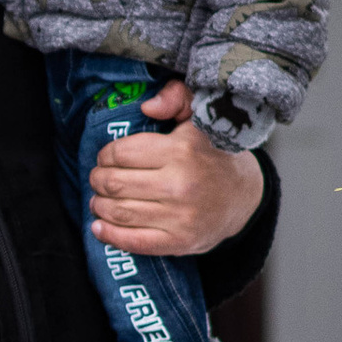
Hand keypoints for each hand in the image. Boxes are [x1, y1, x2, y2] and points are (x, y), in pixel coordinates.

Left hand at [88, 80, 263, 258]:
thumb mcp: (200, 116)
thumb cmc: (213, 153)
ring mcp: (180, 217)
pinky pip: (134, 242)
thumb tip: (147, 106)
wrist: (244, 196)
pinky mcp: (180, 242)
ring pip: (119, 212)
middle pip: (114, 184)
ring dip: (99, 206)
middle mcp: (179, 185)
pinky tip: (98, 227)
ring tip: (98, 200)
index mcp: (181, 150)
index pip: (121, 153)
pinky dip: (109, 236)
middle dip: (98, 180)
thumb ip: (176, 98)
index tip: (106, 158)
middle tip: (98, 179)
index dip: (105, 155)